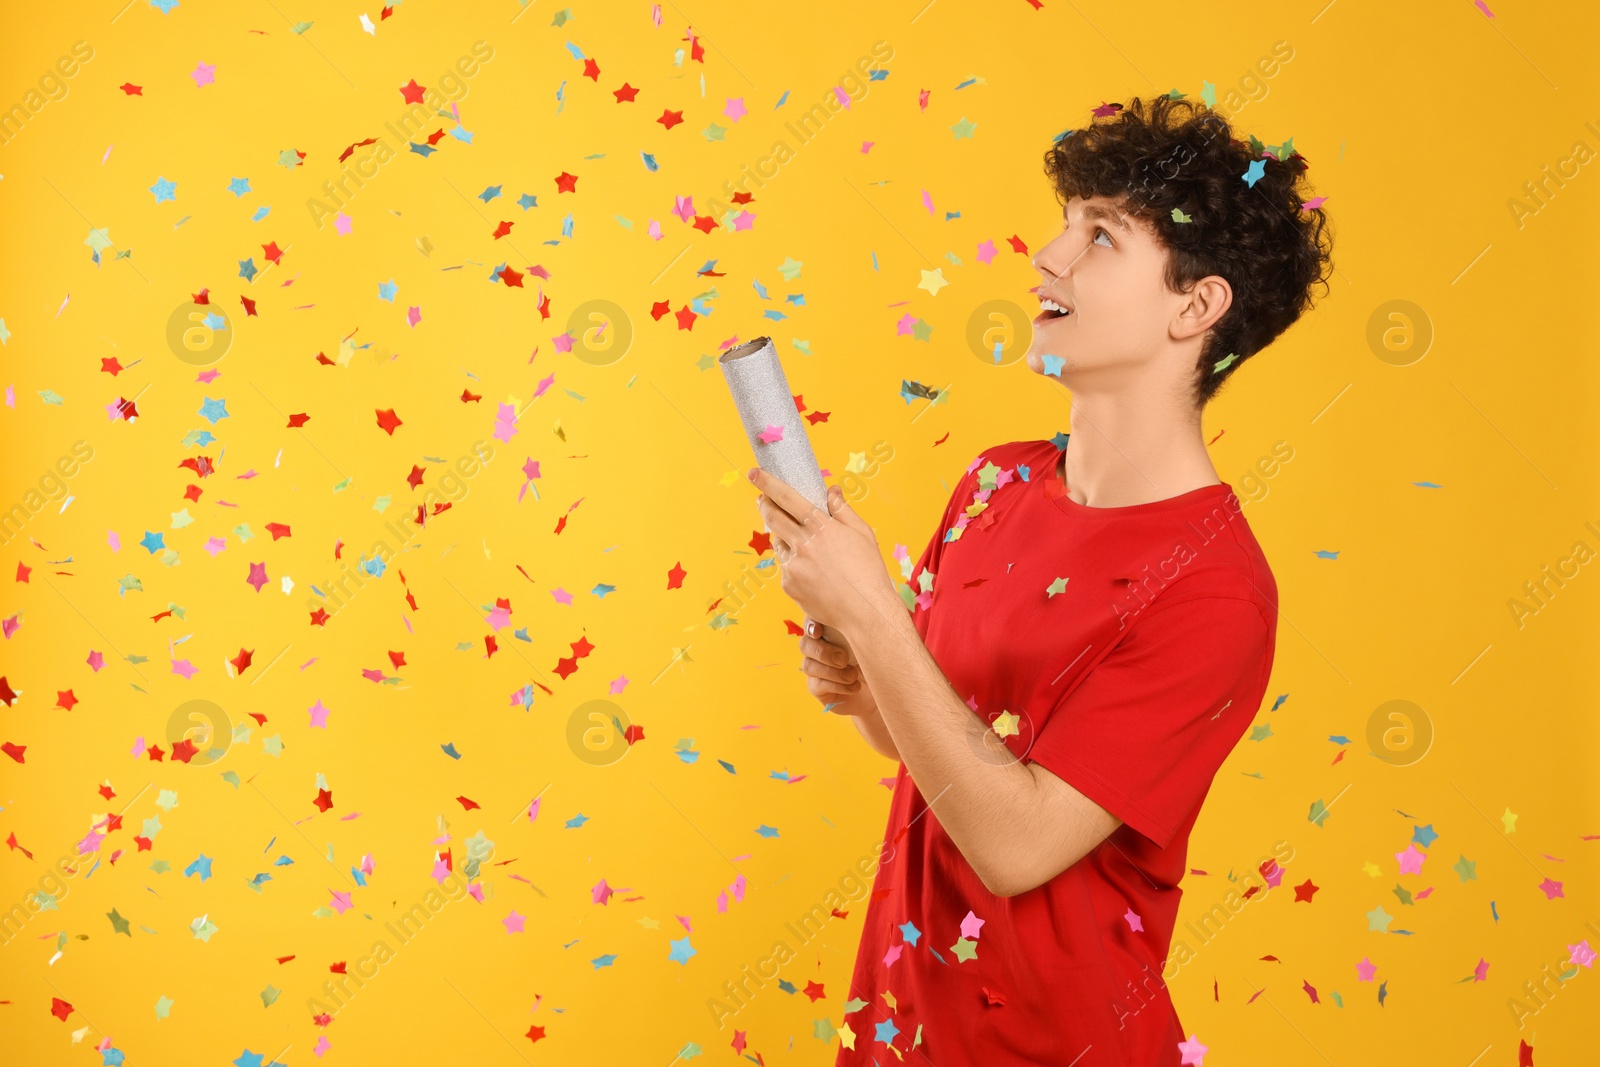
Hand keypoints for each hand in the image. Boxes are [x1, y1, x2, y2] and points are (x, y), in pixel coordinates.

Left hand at [750, 469, 897, 637]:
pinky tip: (812, 571)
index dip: (768, 484)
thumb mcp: (863, 534)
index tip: (754, 473)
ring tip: (799, 540)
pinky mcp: (789, 585)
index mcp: (821, 527)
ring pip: (779, 543)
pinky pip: (786, 567)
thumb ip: (843, 510)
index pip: (788, 498)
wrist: (865, 611)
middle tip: (762, 499)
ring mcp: (793, 566)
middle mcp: (803, 544)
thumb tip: (831, 491)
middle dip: (764, 504)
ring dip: (782, 536)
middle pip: (772, 517)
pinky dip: (794, 564)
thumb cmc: (869, 571)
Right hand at [799, 617, 875, 716]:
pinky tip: (853, 687)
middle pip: (805, 645)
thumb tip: (855, 628)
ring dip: (832, 672)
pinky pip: (817, 685)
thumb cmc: (877, 660)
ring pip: (809, 666)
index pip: (812, 621)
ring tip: (853, 676)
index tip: (818, 631)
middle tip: (844, 659)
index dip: (811, 625)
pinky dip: (836, 686)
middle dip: (822, 652)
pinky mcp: (817, 688)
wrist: (881, 691)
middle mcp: (818, 647)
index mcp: (830, 630)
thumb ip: (859, 634)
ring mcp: (815, 668)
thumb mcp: (871, 646)